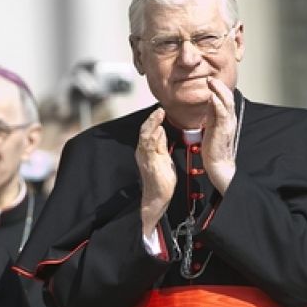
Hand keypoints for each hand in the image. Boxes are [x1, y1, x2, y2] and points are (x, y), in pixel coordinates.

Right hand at [136, 108, 176, 237]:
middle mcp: (143, 151)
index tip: (161, 110)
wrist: (157, 197)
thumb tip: (161, 130)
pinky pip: (148, 145)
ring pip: (145, 135)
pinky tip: (158, 128)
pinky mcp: (149, 162)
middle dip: (152, 118)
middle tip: (160, 109)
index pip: (148, 131)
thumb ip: (161, 144)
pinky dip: (153, 134)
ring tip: (159, 113)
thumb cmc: (161, 180)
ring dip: (152, 123)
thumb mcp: (163, 157)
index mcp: (146, 150)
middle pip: (145, 130)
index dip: (154, 120)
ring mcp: (144, 156)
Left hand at [201, 77, 237, 193]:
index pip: (225, 99)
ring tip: (211, 82)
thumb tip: (209, 101)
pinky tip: (212, 97)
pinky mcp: (223, 130)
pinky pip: (222, 113)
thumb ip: (212, 113)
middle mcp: (229, 119)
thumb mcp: (211, 126)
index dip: (219, 89)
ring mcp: (228, 124)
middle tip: (210, 78)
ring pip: (227, 102)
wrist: (218, 165)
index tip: (211, 80)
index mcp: (226, 119)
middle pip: (228, 97)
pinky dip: (217, 103)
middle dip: (219, 86)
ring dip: (219, 91)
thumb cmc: (213, 149)